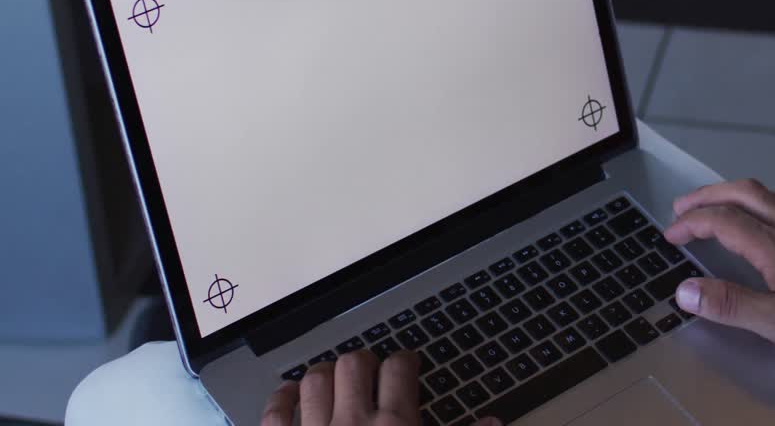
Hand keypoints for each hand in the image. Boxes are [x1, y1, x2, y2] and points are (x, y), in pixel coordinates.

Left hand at [260, 349, 501, 425]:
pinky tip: (291, 398)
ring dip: (325, 375)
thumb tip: (494, 424)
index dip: (405, 360)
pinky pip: (275, 413)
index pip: (400, 368)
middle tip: (371, 373)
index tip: (406, 364)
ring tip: (334, 380)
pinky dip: (281, 400)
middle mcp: (353, 424)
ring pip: (315, 380)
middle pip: (355, 364)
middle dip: (365, 363)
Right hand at [664, 180, 774, 373]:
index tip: (671, 235)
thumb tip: (685, 290)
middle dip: (708, 196)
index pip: (723, 220)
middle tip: (682, 208)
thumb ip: (730, 304)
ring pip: (768, 194)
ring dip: (735, 195)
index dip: (691, 224)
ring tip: (716, 208)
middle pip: (744, 193)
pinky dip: (765, 204)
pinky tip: (767, 221)